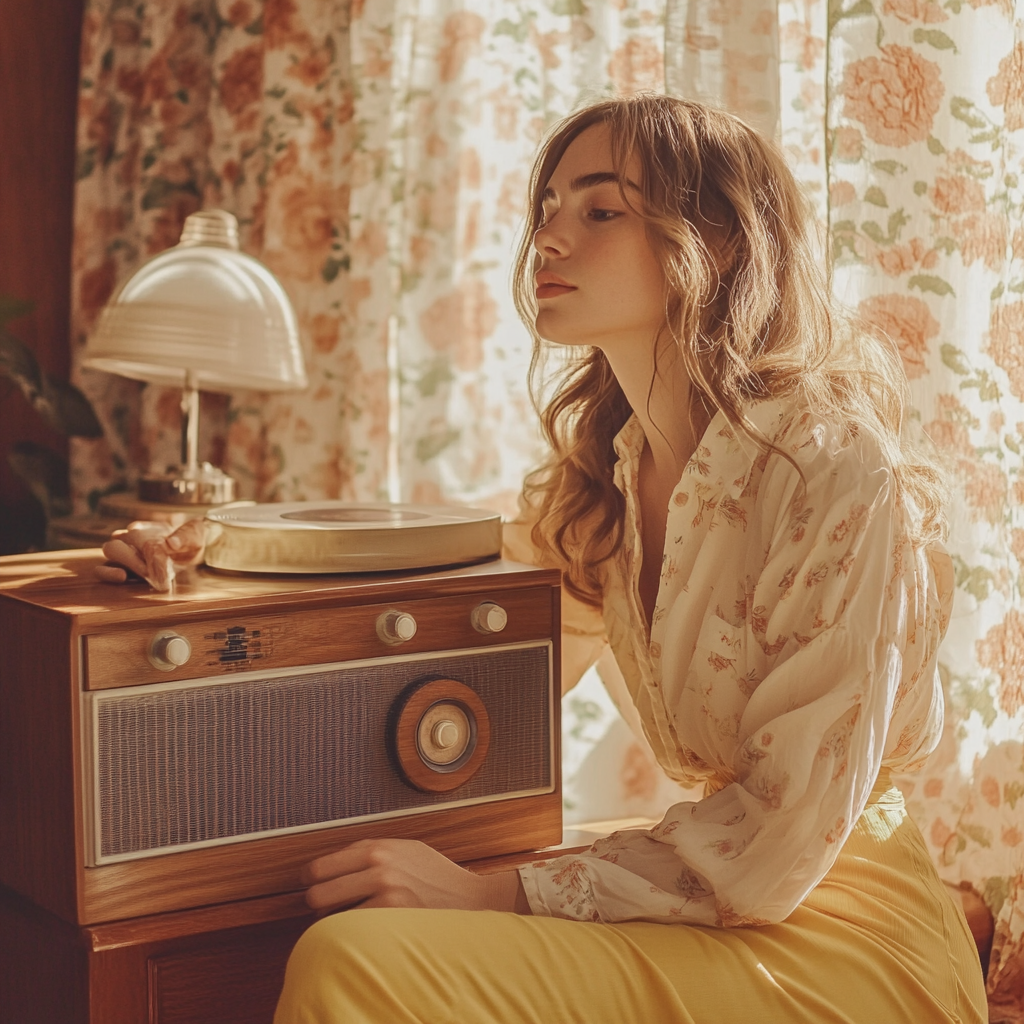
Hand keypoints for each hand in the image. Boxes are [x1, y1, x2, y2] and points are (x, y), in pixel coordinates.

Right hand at [94, 518, 206, 591]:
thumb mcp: (195, 535)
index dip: (148, 556)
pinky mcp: (122, 567)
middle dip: (130, 562)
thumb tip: (172, 542)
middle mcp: (129, 538)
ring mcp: (123, 553)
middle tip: (149, 574)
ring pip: (108, 555)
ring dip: (113, 568)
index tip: (162, 569)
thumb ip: (185, 537)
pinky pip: (103, 568)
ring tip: (124, 576)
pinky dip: (107, 574)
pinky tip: (120, 578)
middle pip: (115, 547)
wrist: (192, 550)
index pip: (137, 539)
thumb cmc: (192, 540)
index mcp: (143, 528)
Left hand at [301, 838, 529, 914]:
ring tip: (349, 918)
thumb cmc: (436, 876)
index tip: (312, 885)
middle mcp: (378, 867)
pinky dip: (352, 933)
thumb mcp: (404, 849)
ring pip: (330, 916)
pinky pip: (352, 930)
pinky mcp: (392, 917)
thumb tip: (332, 860)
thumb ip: (369, 850)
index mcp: (377, 847)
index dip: (310, 880)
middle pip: (317, 893)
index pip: (319, 866)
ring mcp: (384, 893)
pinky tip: (365, 929)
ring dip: (334, 921)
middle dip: (317, 903)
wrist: (469, 898)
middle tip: (327, 907)